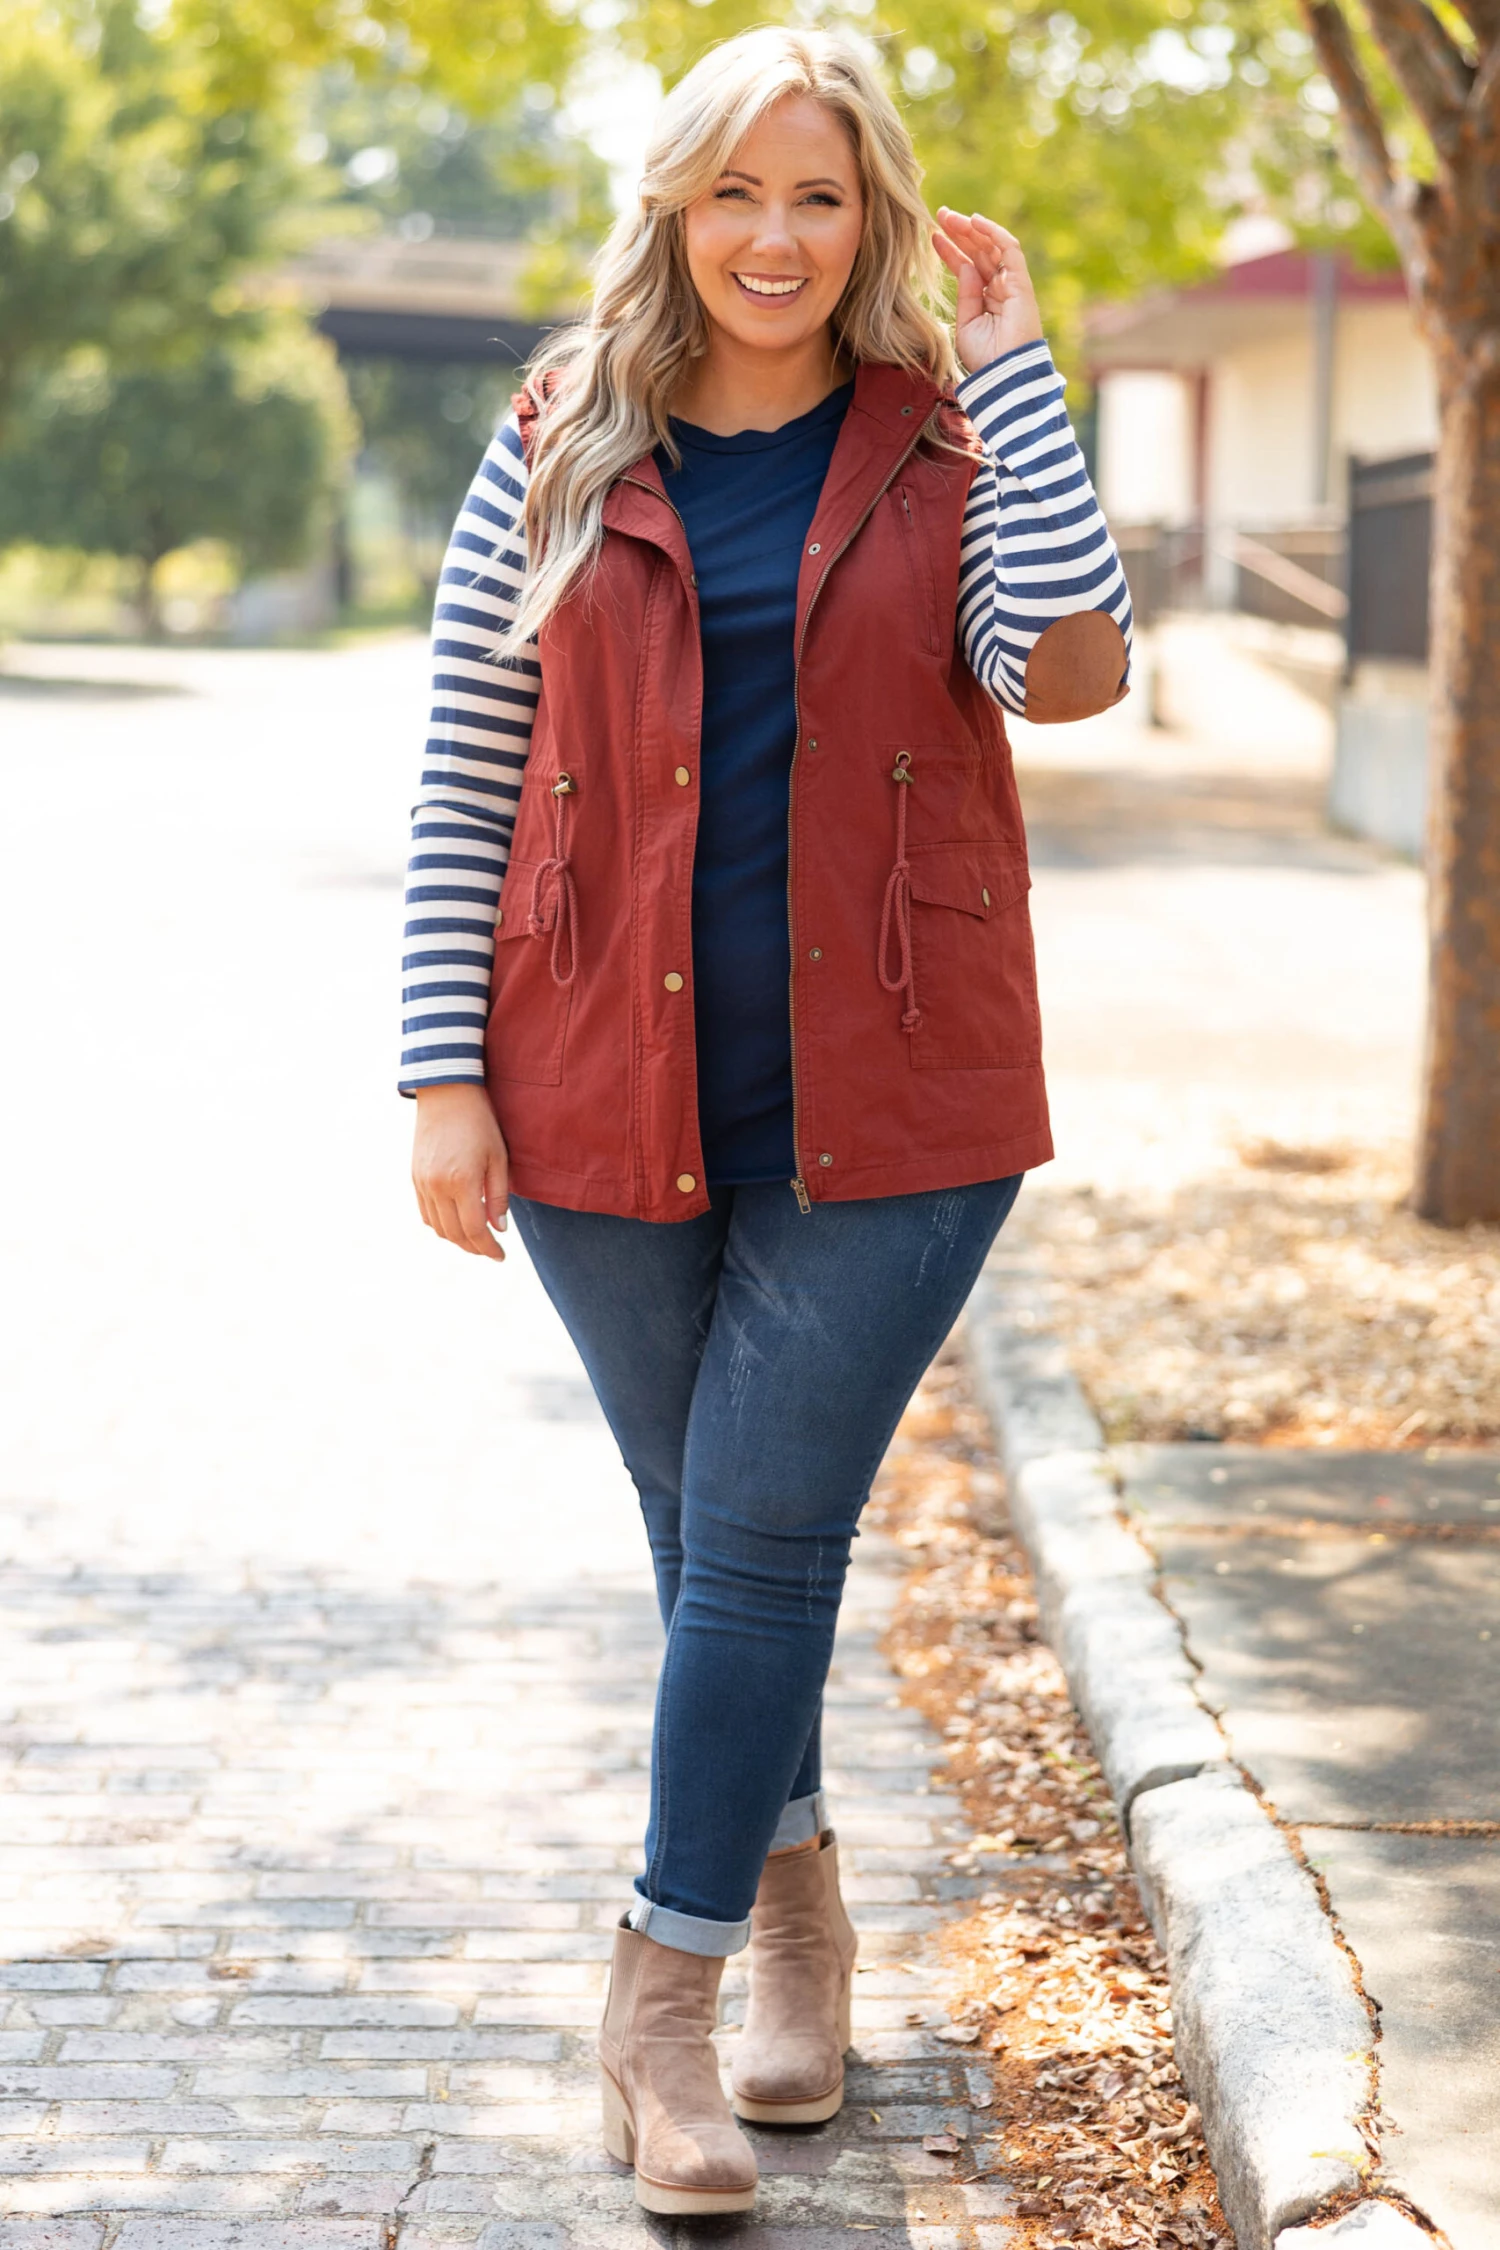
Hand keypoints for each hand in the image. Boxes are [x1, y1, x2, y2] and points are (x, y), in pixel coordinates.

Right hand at [412, 1082, 510, 1260]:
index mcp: (461, 1181)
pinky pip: (425, 1213)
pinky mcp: (414, 1177)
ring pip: (437, 1227)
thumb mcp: (498, 1158)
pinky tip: (456, 1223)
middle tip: (490, 1251)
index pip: (474, 1230)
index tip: (500, 1256)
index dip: (488, 1248)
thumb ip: (497, 1196)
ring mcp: (422, 1183)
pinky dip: (441, 1225)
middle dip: (474, 1247)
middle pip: (454, 1233)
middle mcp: (437, 1186)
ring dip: (457, 1239)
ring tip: (476, 1239)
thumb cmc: (479, 1123)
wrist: (446, 1093)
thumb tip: (498, 1229)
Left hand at [933, 209, 1043, 374]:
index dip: (950, 251)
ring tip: (948, 216)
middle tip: (939, 214)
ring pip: (992, 246)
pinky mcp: (1021, 282)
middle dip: (959, 232)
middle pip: (979, 252)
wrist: (1003, 375)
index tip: (932, 236)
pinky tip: (974, 221)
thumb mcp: (966, 324)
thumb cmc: (985, 359)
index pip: (967, 267)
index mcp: (985, 300)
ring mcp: (1011, 284)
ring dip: (971, 228)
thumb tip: (964, 265)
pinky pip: (1010, 249)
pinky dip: (993, 232)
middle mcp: (999, 289)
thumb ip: (965, 294)